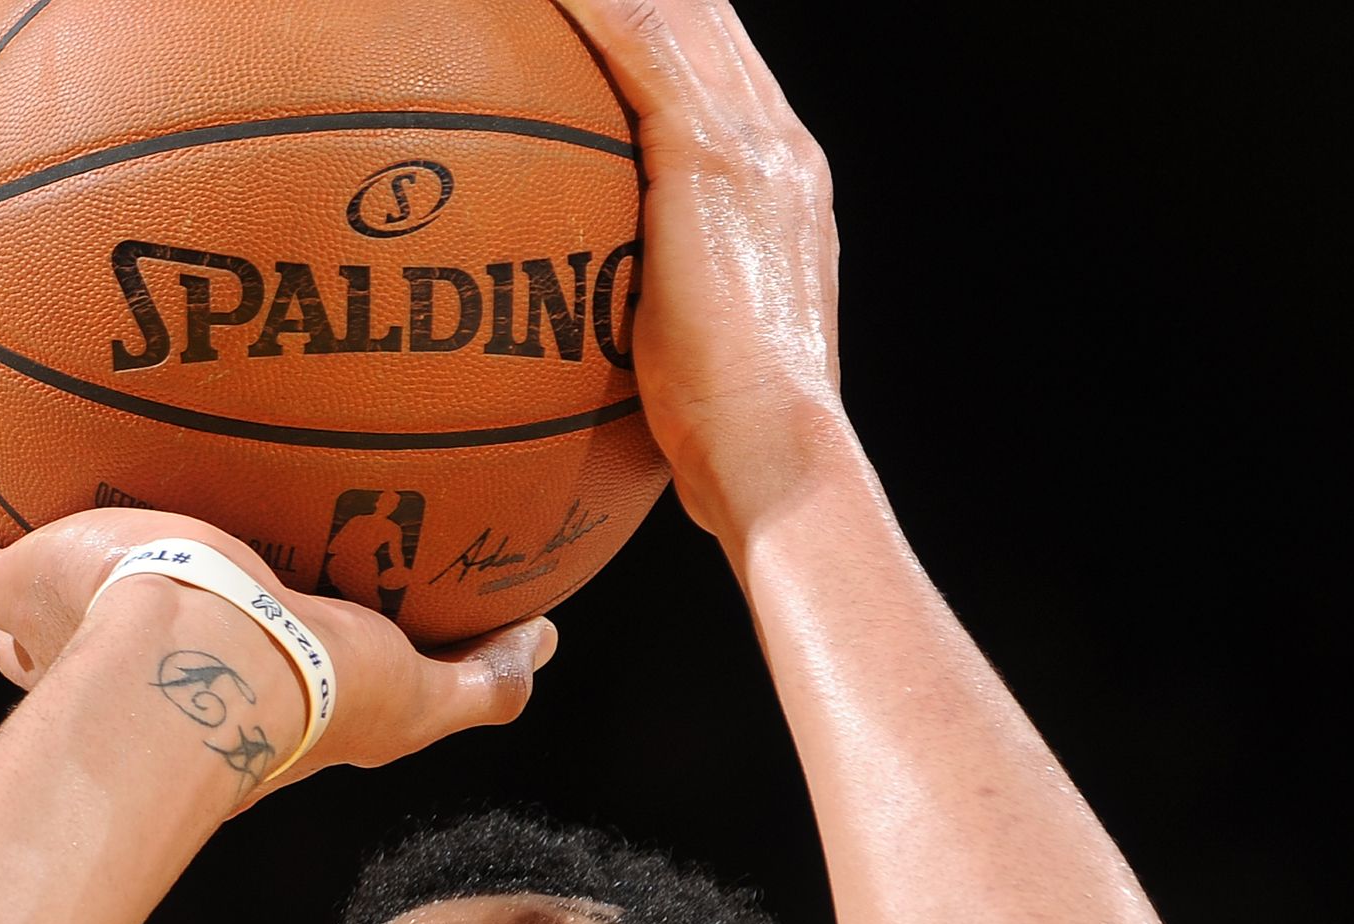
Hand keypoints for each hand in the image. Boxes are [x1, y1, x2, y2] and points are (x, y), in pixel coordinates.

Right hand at [0, 451, 552, 796]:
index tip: (215, 623)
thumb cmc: (308, 691)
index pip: (191, 685)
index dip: (194, 661)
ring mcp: (55, 632)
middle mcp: (120, 671)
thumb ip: (481, 677)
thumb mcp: (417, 690)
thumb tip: (544, 649)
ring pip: (8, 615)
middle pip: (84, 660)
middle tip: (98, 574)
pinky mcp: (12, 591)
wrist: (208, 666)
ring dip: (4, 567)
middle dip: (80, 635)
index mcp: (205, 692)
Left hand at [547, 0, 856, 544]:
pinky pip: (643, 46)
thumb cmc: (720, 434)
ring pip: (680, 16)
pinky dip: (597, 11)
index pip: (722, 72)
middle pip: (706, 23)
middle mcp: (778, 145)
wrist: (773, 448)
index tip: (607, 18)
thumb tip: (594, 333)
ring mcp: (753, 144)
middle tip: (572, 0)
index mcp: (782, 180)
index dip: (672, 25)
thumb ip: (656, 310)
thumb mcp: (689, 348)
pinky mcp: (710, 158)